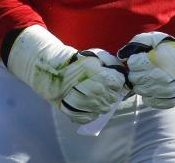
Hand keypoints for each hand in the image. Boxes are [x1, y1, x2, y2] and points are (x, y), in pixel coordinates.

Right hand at [5, 26, 126, 123]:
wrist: (53, 69)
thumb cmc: (76, 61)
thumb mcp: (96, 56)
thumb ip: (111, 63)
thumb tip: (121, 71)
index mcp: (105, 78)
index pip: (119, 84)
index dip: (115, 80)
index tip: (110, 78)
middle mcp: (98, 93)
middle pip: (113, 98)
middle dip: (109, 92)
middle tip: (101, 86)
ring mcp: (88, 105)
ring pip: (103, 109)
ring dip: (101, 103)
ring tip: (93, 95)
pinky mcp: (76, 113)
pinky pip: (90, 117)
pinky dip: (90, 113)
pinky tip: (87, 105)